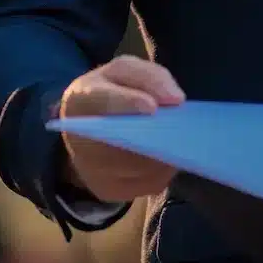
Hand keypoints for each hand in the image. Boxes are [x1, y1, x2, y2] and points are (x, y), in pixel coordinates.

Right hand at [58, 56, 184, 201]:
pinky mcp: (109, 190)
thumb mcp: (126, 71)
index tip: (152, 107)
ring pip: (140, 168)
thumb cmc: (113, 90)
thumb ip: (149, 77)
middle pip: (122, 144)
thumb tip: (175, 99)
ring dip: (166, 154)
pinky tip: (173, 154)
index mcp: (82, 99)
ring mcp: (92, 171)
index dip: (127, 104)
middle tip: (183, 128)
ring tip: (183, 139)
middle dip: (156, 136)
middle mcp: (79, 141)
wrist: (86, 124)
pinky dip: (165, 169)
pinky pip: (147, 183)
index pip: (103, 101)